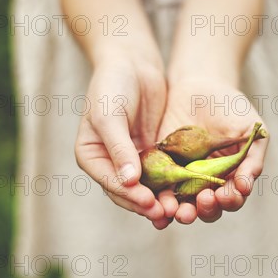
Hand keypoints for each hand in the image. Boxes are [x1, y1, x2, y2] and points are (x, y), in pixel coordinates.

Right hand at [75, 49, 171, 226]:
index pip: (110, 183)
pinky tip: (187, 194)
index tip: (149, 203)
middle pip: (128, 191)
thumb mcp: (110, 115)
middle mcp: (110, 162)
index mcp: (91, 156)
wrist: (132, 62)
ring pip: (147, 187)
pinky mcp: (152, 152)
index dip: (130, 195)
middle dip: (147, 204)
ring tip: (179, 212)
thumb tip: (129, 181)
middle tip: (168, 215)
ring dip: (161, 200)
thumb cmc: (112, 84)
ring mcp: (132, 159)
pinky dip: (172, 185)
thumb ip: (118, 148)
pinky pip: (162, 173)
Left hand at [156, 76, 268, 225]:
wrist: (197, 85)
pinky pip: (158, 189)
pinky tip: (157, 201)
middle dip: (206, 210)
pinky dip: (158, 199)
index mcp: (231, 177)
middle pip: (208, 209)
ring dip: (182, 212)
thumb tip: (245, 186)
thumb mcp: (247, 126)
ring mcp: (183, 178)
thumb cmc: (229, 106)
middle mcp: (207, 183)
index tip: (224, 194)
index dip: (229, 200)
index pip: (232, 198)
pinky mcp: (162, 169)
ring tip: (178, 211)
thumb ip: (251, 155)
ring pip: (182, 205)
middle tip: (203, 201)